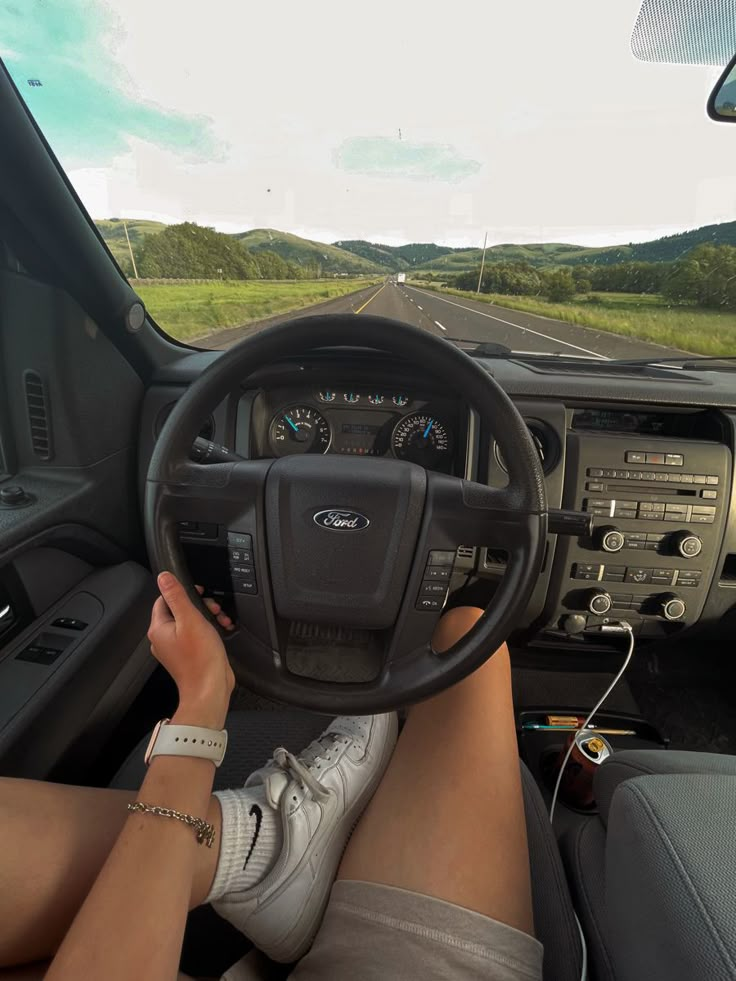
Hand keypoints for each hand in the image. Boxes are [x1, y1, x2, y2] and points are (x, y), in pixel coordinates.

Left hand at [148, 572, 234, 727]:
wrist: (210, 689)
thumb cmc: (200, 659)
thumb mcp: (190, 619)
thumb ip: (177, 596)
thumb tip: (164, 577)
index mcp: (158, 629)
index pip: (164, 599)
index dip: (182, 592)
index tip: (198, 592)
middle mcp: (163, 639)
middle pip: (179, 610)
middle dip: (199, 605)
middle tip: (213, 609)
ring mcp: (175, 648)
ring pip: (189, 622)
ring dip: (207, 617)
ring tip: (220, 620)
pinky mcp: (187, 654)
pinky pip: (195, 635)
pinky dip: (208, 630)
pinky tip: (220, 630)